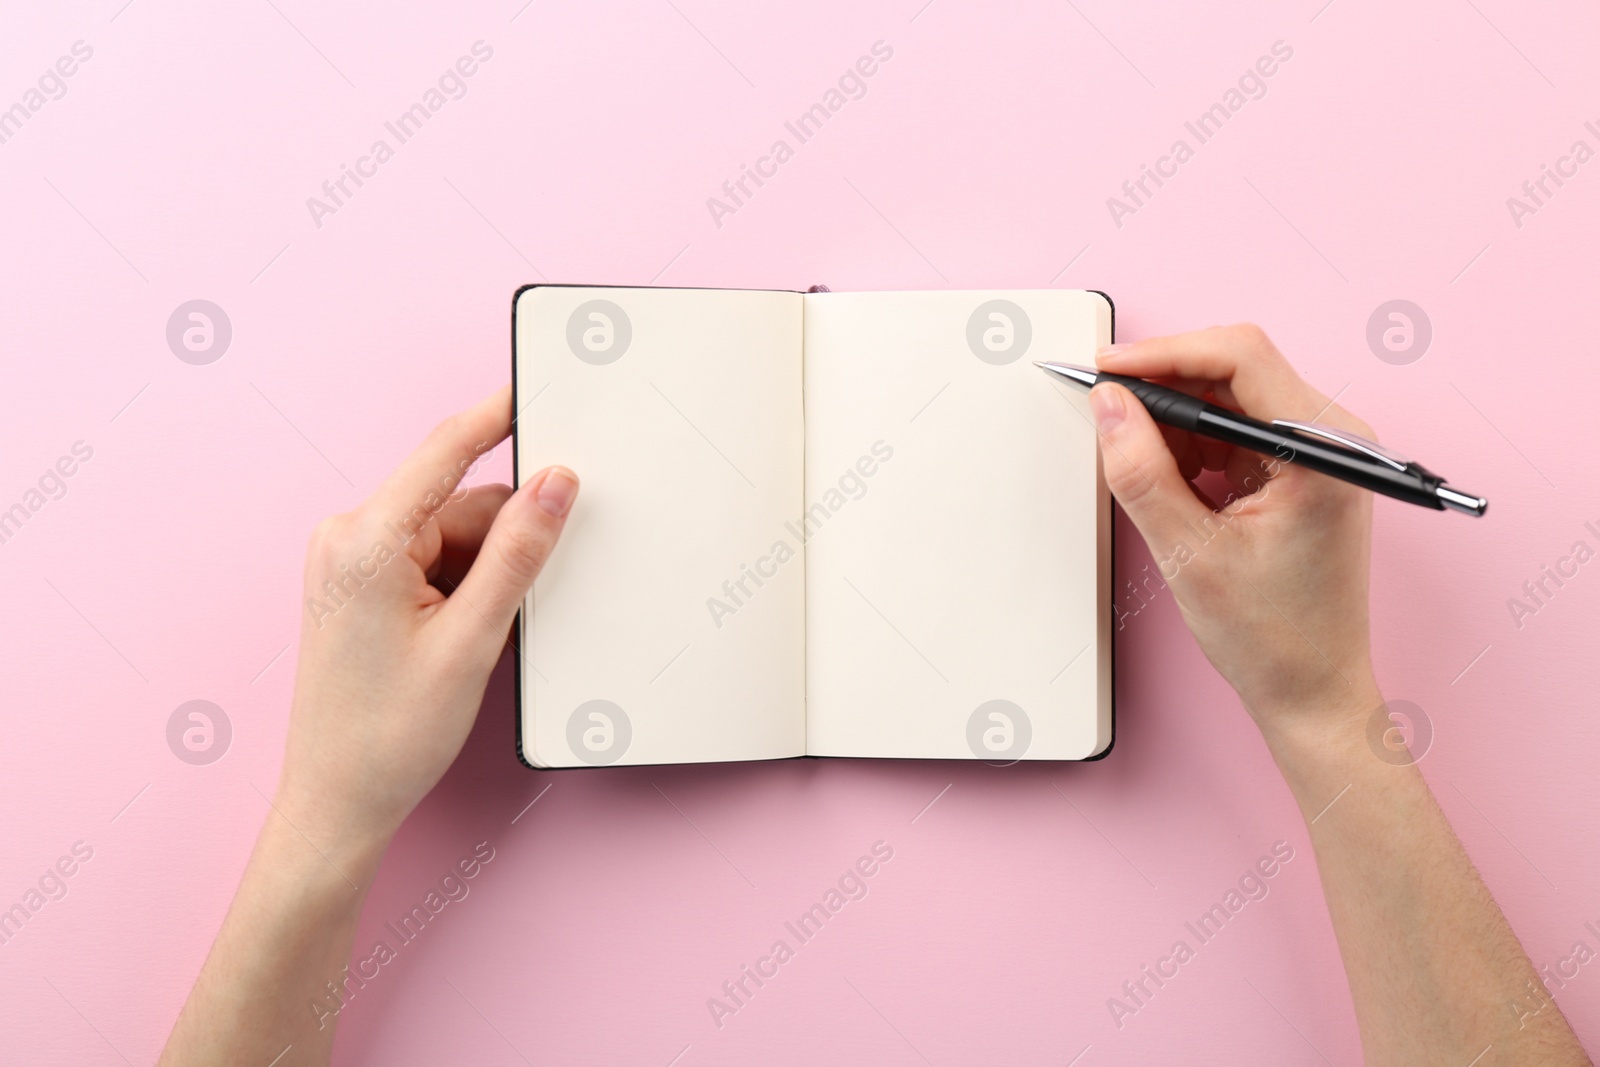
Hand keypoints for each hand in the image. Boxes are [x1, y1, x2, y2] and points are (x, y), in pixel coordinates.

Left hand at [275, 386, 577, 861]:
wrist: (336, 804)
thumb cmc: (387, 737)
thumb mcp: (472, 640)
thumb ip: (518, 552)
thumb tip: (556, 482)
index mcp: (364, 541)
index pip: (446, 449)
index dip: (500, 415)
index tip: (541, 387)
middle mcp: (347, 539)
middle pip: (460, 503)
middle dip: (505, 543)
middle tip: (518, 605)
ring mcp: (349, 562)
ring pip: (452, 535)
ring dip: (484, 574)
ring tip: (476, 643)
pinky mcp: (360, 585)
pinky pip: (432, 560)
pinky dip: (465, 588)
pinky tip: (465, 639)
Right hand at [1089, 325, 1378, 743]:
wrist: (1312, 692)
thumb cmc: (1275, 639)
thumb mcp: (1188, 554)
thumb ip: (1142, 473)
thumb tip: (1109, 407)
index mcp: (1324, 452)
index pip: (1242, 358)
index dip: (1165, 353)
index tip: (1108, 368)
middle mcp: (1333, 440)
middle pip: (1235, 370)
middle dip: (1164, 387)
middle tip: (1106, 411)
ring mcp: (1318, 454)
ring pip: (1229, 399)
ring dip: (1175, 421)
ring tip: (1140, 467)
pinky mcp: (1299, 470)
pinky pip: (1235, 431)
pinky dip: (1192, 446)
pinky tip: (1168, 481)